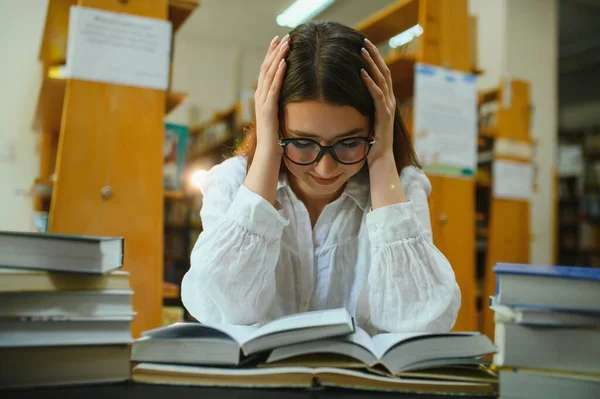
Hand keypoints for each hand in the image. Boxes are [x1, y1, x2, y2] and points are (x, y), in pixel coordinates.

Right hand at [254, 34, 289, 155]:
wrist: (268, 156)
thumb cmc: (275, 141)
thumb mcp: (279, 119)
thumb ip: (281, 107)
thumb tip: (290, 100)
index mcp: (262, 98)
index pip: (266, 72)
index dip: (271, 56)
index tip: (279, 43)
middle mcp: (260, 98)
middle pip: (266, 69)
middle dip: (274, 52)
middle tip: (282, 36)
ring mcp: (263, 103)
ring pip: (269, 75)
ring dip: (278, 58)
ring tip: (286, 44)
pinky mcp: (268, 110)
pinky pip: (274, 88)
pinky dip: (279, 74)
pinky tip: (284, 63)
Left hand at [360, 38, 395, 163]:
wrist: (380, 159)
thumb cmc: (371, 142)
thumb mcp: (366, 120)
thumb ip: (363, 109)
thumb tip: (350, 99)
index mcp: (386, 101)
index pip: (381, 75)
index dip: (375, 60)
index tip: (365, 46)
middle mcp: (389, 101)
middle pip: (383, 72)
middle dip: (373, 55)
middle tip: (364, 41)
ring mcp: (388, 108)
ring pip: (381, 79)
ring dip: (371, 63)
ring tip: (362, 50)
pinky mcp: (383, 115)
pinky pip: (377, 95)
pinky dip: (369, 82)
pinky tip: (362, 72)